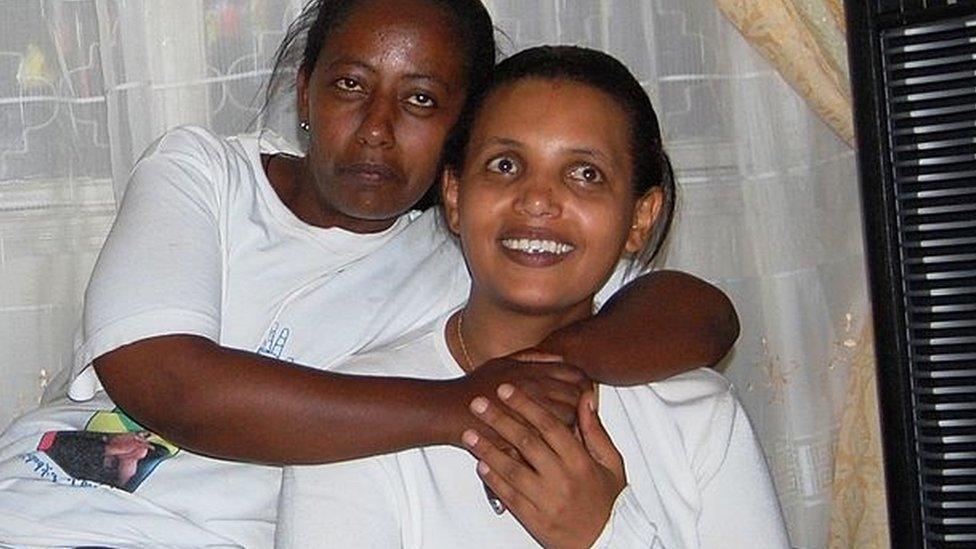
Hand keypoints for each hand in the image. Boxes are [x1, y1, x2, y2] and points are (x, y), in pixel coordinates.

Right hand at [445, 353, 590, 449]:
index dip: (585, 384)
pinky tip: (555, 442)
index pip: (576, 374)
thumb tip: (560, 358)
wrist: (452, 410)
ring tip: (571, 428)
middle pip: (578, 396)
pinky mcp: (524, 434)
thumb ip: (533, 358)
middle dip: (583, 405)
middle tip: (582, 414)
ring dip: (575, 423)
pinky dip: (558, 440)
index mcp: (534, 370)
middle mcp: (536, 388)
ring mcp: (532, 412)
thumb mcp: (504, 361)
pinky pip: (553, 438)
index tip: (583, 393)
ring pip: (570, 418)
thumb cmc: (476, 385)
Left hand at [463, 385, 625, 548]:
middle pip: (526, 443)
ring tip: (468, 434)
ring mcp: (547, 500)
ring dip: (487, 450)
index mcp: (580, 461)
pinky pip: (509, 496)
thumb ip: (594, 429)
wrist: (608, 541)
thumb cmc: (608, 499)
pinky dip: (493, 480)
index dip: (526, 405)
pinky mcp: (535, 519)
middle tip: (478, 403)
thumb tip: (585, 397)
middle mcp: (562, 479)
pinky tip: (480, 464)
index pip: (549, 425)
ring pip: (512, 470)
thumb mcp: (611, 462)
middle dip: (499, 420)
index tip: (506, 390)